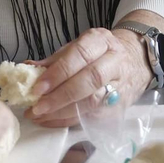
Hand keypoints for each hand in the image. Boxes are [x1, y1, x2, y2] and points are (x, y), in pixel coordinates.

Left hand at [26, 27, 151, 128]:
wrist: (135, 62)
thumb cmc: (99, 54)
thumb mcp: (79, 47)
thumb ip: (56, 59)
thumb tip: (28, 68)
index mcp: (102, 41)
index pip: (81, 54)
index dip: (59, 72)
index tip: (38, 86)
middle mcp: (114, 61)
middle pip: (90, 79)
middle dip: (61, 95)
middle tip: (37, 106)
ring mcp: (119, 85)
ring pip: (92, 101)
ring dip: (62, 112)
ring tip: (39, 116)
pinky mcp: (118, 106)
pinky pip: (92, 117)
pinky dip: (68, 121)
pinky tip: (51, 121)